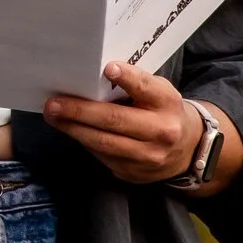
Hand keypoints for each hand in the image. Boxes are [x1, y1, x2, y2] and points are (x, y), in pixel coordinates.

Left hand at [43, 62, 203, 183]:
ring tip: (53, 117)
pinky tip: (70, 130)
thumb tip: (94, 76)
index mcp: (167, 103)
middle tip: (54, 104)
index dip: (127, 78)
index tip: (107, 68)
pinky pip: (103, 156)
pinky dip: (84, 142)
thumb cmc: (162, 110)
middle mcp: (161, 131)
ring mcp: (148, 156)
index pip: (146, 88)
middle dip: (80, 111)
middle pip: (115, 120)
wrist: (188, 149)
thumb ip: (135, 85)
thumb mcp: (158, 91)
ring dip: (74, 129)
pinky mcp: (135, 173)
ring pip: (104, 143)